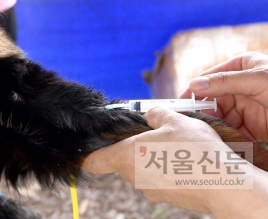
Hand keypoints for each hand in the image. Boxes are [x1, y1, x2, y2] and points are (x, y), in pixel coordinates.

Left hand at [82, 107, 229, 212]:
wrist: (225, 184)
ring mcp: (151, 190)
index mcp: (126, 156)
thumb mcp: (174, 119)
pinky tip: (188, 160)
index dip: (88, 155)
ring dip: (155, 158)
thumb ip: (155, 114)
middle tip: (157, 134)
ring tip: (178, 146)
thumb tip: (149, 115)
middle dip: (136, 147)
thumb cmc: (195, 150)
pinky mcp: (168, 198)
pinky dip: (170, 170)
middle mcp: (134, 176)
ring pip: (145, 170)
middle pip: (124, 161)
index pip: (94, 161)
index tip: (88, 149)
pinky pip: (162, 180)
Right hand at [179, 52, 267, 141]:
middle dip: (203, 112)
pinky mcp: (254, 127)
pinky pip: (233, 132)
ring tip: (204, 136)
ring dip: (212, 127)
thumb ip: (226, 82)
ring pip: (220, 118)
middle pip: (212, 100)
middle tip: (192, 124)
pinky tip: (217, 143)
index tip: (180, 105)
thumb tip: (193, 84)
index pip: (209, 78)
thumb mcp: (258, 80)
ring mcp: (247, 107)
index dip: (194, 91)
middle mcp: (242, 87)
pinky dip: (225, 138)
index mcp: (242, 67)